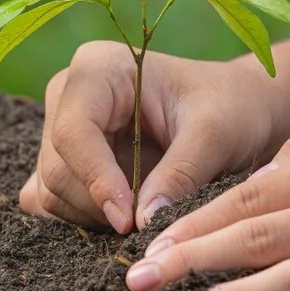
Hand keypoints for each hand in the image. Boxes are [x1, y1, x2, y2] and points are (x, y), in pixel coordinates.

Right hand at [19, 41, 279, 232]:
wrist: (236, 108)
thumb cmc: (229, 107)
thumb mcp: (216, 136)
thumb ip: (179, 175)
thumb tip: (143, 222)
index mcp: (98, 69)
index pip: (74, 132)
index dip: (96, 180)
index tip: (129, 220)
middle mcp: (68, 94)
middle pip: (58, 167)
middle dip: (101, 204)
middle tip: (151, 220)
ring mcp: (60, 127)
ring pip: (53, 191)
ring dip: (97, 216)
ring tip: (148, 210)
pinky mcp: (63, 159)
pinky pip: (55, 202)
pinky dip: (88, 218)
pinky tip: (128, 213)